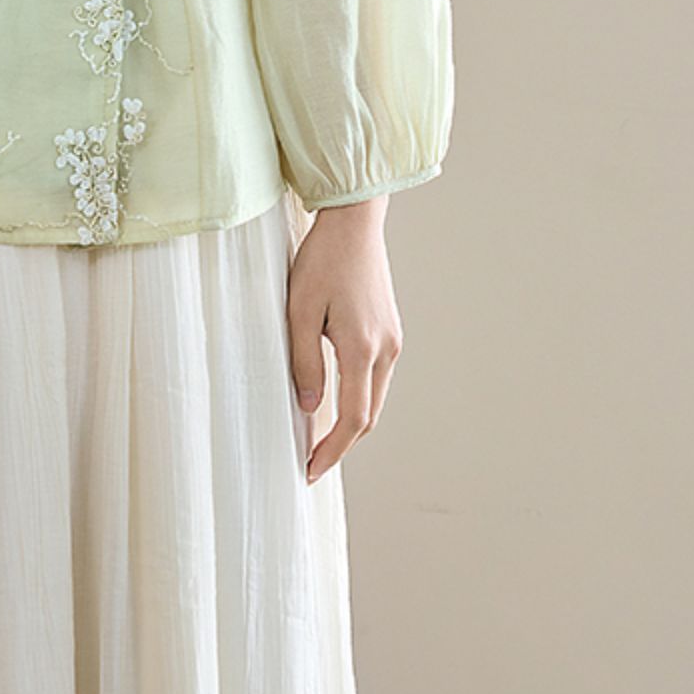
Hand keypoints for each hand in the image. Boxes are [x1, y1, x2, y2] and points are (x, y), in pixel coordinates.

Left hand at [286, 196, 403, 482]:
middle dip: (343, 444)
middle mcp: (386, 349)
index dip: (333, 450)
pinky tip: (336, 401)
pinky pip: (376, 377)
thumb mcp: (300, 310)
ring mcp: (393, 339)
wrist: (354, 223)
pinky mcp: (391, 330)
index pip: (353, 419)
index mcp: (362, 348)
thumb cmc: (323, 260)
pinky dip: (359, 398)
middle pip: (369, 416)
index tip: (311, 470)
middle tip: (313, 461)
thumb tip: (311, 407)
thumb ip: (305, 362)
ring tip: (321, 438)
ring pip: (375, 398)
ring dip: (352, 422)